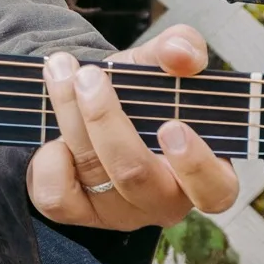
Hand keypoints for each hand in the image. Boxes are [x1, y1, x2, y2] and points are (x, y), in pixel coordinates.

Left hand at [28, 24, 239, 229]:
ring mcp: (120, 212)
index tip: (171, 125)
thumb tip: (180, 52)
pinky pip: (58, 198)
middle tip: (89, 76)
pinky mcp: (79, 213)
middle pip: (136, 174)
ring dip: (70, 116)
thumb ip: (180, 50)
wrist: (92, 101)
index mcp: (203, 172)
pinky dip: (49, 160)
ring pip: (94, 173)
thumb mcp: (161, 65)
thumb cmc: (141, 93)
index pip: (214, 189)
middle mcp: (163, 200)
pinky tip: (52, 131)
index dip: (196, 165)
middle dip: (106, 120)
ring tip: (60, 70)